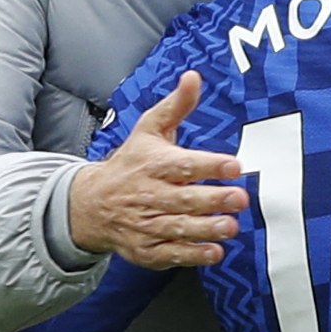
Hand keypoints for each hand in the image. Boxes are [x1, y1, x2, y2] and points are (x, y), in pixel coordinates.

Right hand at [69, 71, 249, 268]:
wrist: (91, 204)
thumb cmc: (131, 163)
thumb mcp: (149, 130)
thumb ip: (176, 106)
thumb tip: (193, 76)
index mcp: (154, 164)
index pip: (183, 164)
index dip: (209, 164)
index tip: (234, 165)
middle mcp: (150, 194)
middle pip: (184, 198)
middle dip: (213, 199)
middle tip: (240, 198)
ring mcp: (147, 224)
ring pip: (179, 227)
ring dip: (205, 228)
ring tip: (231, 226)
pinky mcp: (147, 248)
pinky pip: (171, 253)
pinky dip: (192, 255)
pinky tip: (214, 252)